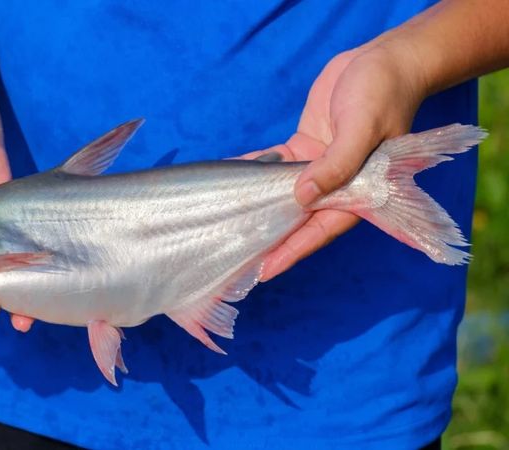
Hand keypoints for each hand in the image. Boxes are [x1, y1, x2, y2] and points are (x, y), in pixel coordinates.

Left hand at [243, 44, 426, 279]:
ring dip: (258, 206)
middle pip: (298, 219)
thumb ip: (337, 163)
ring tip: (228, 226)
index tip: (265, 271)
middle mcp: (337, 183)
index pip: (320, 229)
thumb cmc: (383, 94)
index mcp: (359, 190)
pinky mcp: (305, 146)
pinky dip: (254, 169)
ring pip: (283, 193)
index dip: (292, 251)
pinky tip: (230, 177)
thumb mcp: (362, 128)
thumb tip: (303, 197)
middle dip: (271, 238)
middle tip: (238, 258)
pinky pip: (275, 163)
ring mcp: (318, 165)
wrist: (385, 60)